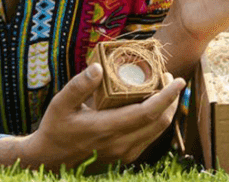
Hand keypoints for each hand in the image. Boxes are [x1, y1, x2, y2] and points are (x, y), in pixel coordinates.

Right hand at [20, 63, 184, 170]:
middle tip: (168, 77)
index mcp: (106, 128)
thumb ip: (79, 86)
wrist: (49, 161)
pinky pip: (149, 137)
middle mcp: (120, 143)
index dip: (167, 96)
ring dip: (166, 109)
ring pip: (158, 130)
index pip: (148, 112)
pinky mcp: (125, 157)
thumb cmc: (55, 128)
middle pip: (160, 121)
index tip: (179, 80)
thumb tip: (98, 67)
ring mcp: (124, 153)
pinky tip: (151, 104)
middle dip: (171, 98)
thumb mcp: (60, 103)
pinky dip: (157, 119)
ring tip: (162, 87)